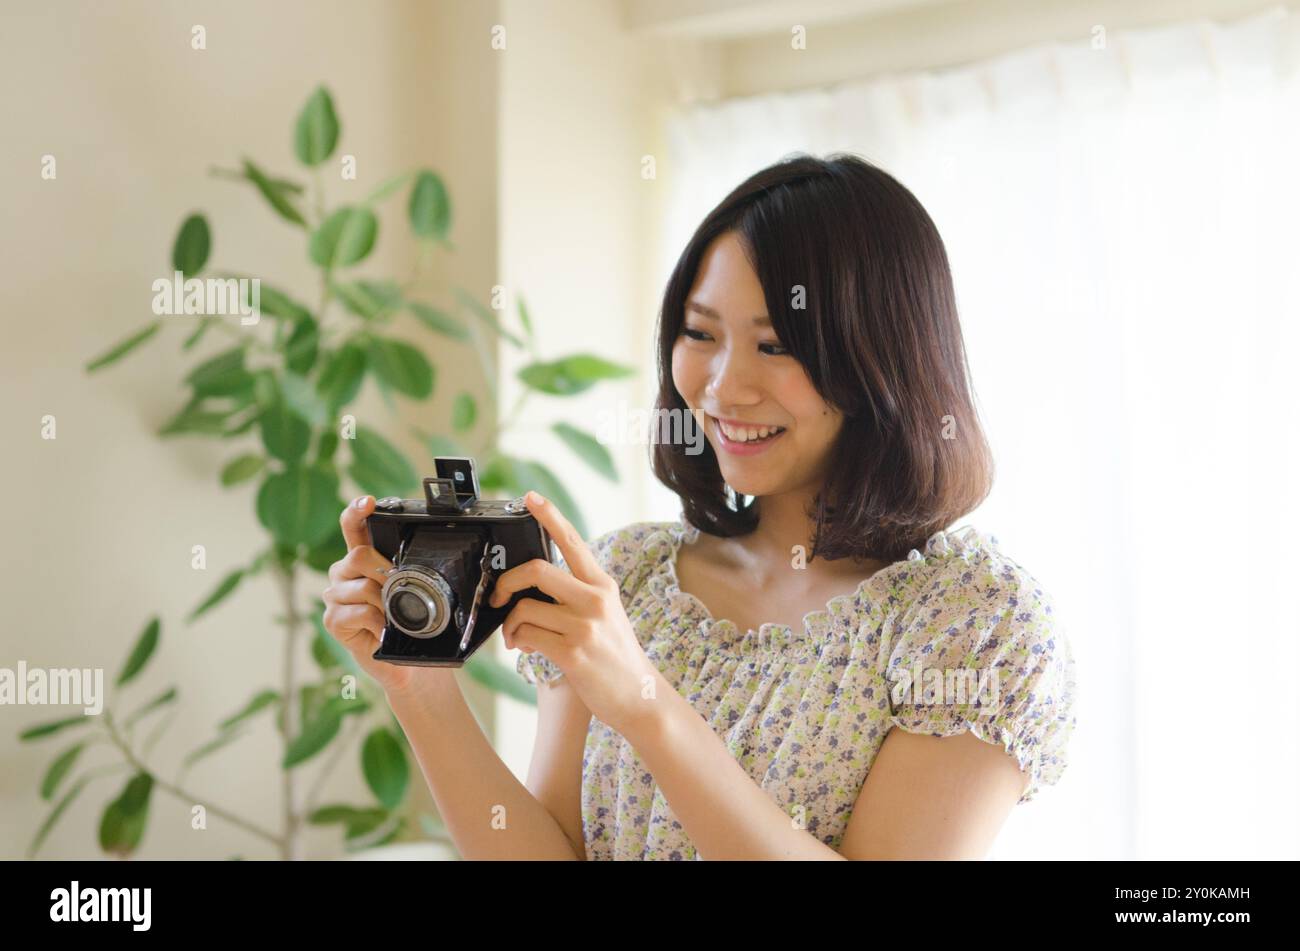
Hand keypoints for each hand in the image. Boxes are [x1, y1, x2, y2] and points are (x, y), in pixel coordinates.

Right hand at [321, 496, 455, 697]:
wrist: (408, 665)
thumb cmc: (411, 625)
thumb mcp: (415, 592)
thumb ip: (410, 571)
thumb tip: (430, 559)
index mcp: (363, 559)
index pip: (353, 527)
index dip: (357, 512)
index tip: (368, 502)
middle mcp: (344, 573)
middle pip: (359, 555)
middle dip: (386, 571)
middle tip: (401, 590)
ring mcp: (335, 596)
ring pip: (363, 586)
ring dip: (386, 603)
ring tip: (394, 617)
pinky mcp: (332, 620)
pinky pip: (360, 611)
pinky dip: (378, 622)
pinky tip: (383, 631)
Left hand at [490, 491, 664, 734]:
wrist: (638, 695)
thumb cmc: (614, 654)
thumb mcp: (605, 613)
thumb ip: (577, 593)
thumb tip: (532, 583)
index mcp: (602, 584)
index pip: (573, 541)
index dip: (549, 516)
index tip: (529, 497)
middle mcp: (595, 599)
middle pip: (536, 570)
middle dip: (506, 583)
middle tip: (498, 599)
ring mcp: (585, 626)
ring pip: (525, 608)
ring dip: (509, 624)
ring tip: (515, 635)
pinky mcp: (574, 653)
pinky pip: (528, 636)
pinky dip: (517, 640)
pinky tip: (523, 647)